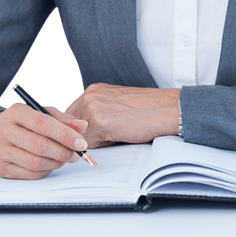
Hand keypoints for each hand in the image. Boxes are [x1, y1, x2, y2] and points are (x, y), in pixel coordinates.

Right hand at [0, 103, 88, 179]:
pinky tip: (50, 164)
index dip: (65, 135)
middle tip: (76, 154)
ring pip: (36, 162)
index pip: (44, 124)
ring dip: (56, 163)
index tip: (81, 142)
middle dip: (64, 152)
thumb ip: (62, 119)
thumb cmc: (20, 123)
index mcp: (15, 112)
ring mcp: (0, 151)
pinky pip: (30, 174)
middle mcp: (4, 130)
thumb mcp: (39, 113)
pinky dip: (46, 171)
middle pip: (40, 146)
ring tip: (65, 158)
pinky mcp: (0, 168)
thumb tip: (82, 127)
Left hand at [66, 83, 180, 148]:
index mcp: (93, 90)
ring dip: (93, 141)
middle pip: (71, 127)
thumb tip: (82, 132)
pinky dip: (102, 146)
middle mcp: (89, 96)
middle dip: (82, 136)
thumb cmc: (146, 109)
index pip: (70, 115)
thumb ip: (97, 111)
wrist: (165, 109)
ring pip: (79, 137)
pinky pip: (90, 145)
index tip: (85, 135)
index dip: (78, 129)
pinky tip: (119, 136)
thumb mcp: (115, 103)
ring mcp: (92, 109)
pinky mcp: (99, 123)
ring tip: (115, 133)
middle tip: (104, 137)